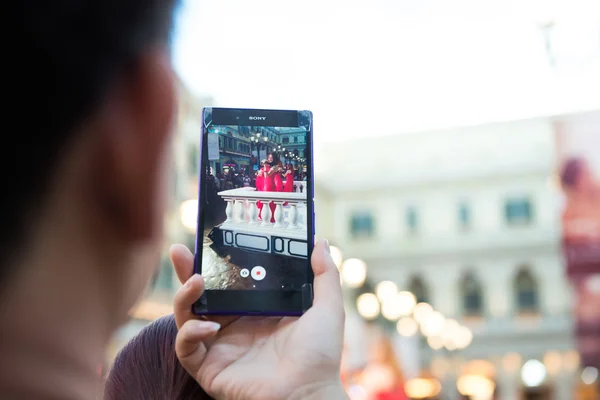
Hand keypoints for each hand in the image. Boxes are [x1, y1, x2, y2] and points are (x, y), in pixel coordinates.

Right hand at [170, 240, 347, 399]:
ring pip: (186, 316)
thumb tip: (320, 242)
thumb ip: (325, 274)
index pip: (228, 280)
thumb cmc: (320, 355)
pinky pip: (186, 347)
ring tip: (196, 282)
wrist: (309, 392)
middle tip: (180, 251)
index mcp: (255, 309)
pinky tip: (208, 327)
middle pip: (202, 294)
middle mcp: (234, 325)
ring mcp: (219, 346)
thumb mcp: (327, 307)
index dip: (216, 261)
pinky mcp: (209, 366)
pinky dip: (189, 333)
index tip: (210, 240)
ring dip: (184, 297)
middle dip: (187, 272)